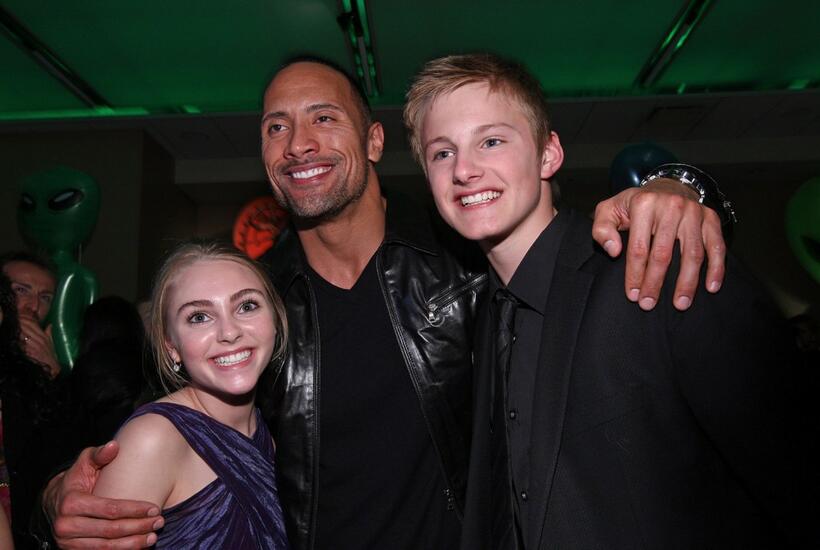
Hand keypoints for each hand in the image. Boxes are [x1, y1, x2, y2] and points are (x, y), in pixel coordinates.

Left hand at [18, 316, 59, 377]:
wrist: (50, 366)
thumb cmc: (49, 354)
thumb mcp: (50, 343)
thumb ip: (49, 333)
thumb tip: (50, 325)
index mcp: (43, 336)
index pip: (33, 324)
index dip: (26, 319)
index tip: (19, 316)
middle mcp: (40, 339)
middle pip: (27, 328)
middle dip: (20, 322)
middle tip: (14, 318)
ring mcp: (35, 345)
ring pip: (24, 334)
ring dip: (18, 329)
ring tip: (12, 325)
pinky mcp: (30, 352)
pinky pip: (22, 344)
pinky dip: (18, 340)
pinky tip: (13, 337)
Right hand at [45, 442, 162, 548]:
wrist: (54, 502)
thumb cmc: (77, 479)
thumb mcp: (85, 462)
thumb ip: (100, 454)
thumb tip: (114, 446)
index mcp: (71, 503)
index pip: (109, 509)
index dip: (134, 510)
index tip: (155, 508)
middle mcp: (66, 526)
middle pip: (110, 531)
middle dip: (138, 527)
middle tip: (159, 522)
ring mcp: (68, 542)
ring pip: (106, 548)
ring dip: (132, 544)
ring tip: (153, 537)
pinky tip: (139, 546)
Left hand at [592, 178, 725, 310]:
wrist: (667, 186)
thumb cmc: (635, 205)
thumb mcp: (609, 210)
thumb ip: (602, 229)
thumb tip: (614, 251)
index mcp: (644, 205)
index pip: (638, 248)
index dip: (635, 274)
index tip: (633, 295)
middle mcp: (671, 206)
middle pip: (663, 254)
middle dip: (655, 283)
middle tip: (649, 304)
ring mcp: (694, 212)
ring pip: (692, 253)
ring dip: (687, 282)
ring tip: (680, 304)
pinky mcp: (711, 218)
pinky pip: (717, 246)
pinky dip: (716, 268)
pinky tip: (711, 287)